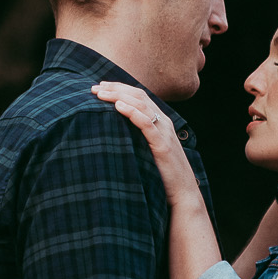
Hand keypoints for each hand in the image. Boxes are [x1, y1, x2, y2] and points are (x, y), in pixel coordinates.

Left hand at [92, 82, 196, 204]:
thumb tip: (114, 132)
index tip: (100, 86)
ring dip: (119, 97)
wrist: (182, 191)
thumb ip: (137, 137)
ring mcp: (164, 132)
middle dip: (115, 89)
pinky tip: (119, 107)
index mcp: (160, 121)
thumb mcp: (148, 149)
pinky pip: (147, 124)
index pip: (139, 95)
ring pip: (142, 105)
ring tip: (101, 94)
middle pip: (139, 95)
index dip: (120, 88)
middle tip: (95, 88)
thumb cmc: (162, 173)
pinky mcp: (162, 145)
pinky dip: (133, 112)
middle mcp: (163, 122)